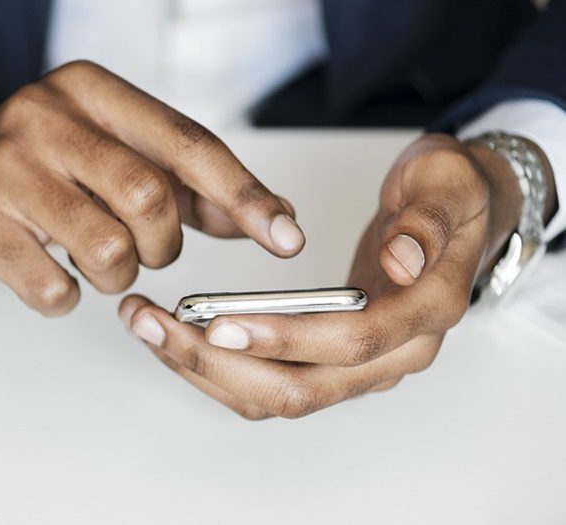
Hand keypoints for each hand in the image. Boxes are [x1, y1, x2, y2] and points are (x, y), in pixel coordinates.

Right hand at [0, 61, 303, 315]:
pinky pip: (54, 287)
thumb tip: (269, 216)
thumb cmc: (41, 173)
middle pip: (151, 198)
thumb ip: (191, 188)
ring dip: (117, 274)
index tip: (286, 237)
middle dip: (162, 245)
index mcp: (93, 93)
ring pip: (108, 249)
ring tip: (94, 261)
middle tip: (143, 250)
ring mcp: (5, 167)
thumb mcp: (115, 161)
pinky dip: (66, 296)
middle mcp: (47, 116)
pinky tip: (50, 273)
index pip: (189, 145)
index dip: (245, 196)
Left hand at [119, 133, 554, 418]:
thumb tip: (402, 261)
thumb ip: (426, 222)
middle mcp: (395, 354)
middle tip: (155, 324)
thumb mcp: (446, 184)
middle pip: (301, 388)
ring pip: (277, 395)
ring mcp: (362, 364)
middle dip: (220, 363)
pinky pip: (272, 381)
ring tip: (149, 327)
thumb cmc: (448, 196)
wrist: (453, 214)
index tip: (219, 323)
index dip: (286, 339)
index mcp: (425, 313)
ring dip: (207, 370)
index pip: (351, 344)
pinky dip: (221, 367)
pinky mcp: (332, 358)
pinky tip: (179, 336)